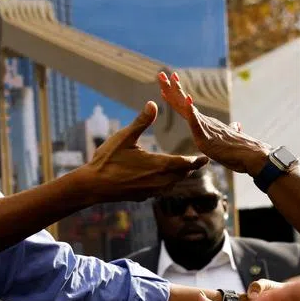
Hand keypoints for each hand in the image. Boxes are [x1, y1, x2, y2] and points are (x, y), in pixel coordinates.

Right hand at [80, 101, 207, 201]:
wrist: (93, 186)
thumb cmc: (108, 160)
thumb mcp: (124, 137)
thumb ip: (142, 121)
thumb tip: (153, 104)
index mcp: (158, 165)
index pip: (185, 163)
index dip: (196, 161)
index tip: (206, 158)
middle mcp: (159, 181)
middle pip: (181, 175)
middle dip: (190, 168)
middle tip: (198, 163)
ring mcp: (151, 191)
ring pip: (172, 184)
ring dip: (179, 176)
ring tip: (183, 170)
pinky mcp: (143, 196)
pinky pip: (161, 190)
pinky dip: (167, 183)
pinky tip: (162, 180)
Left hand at [158, 70, 267, 173]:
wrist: (253, 157)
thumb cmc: (241, 150)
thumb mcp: (230, 139)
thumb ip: (232, 130)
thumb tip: (236, 125)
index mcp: (206, 123)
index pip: (187, 107)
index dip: (176, 94)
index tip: (169, 81)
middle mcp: (205, 121)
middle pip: (183, 103)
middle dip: (171, 88)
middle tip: (160, 74)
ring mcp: (206, 127)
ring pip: (187, 108)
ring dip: (176, 95)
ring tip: (168, 81)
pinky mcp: (208, 137)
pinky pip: (197, 123)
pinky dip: (191, 111)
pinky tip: (187, 100)